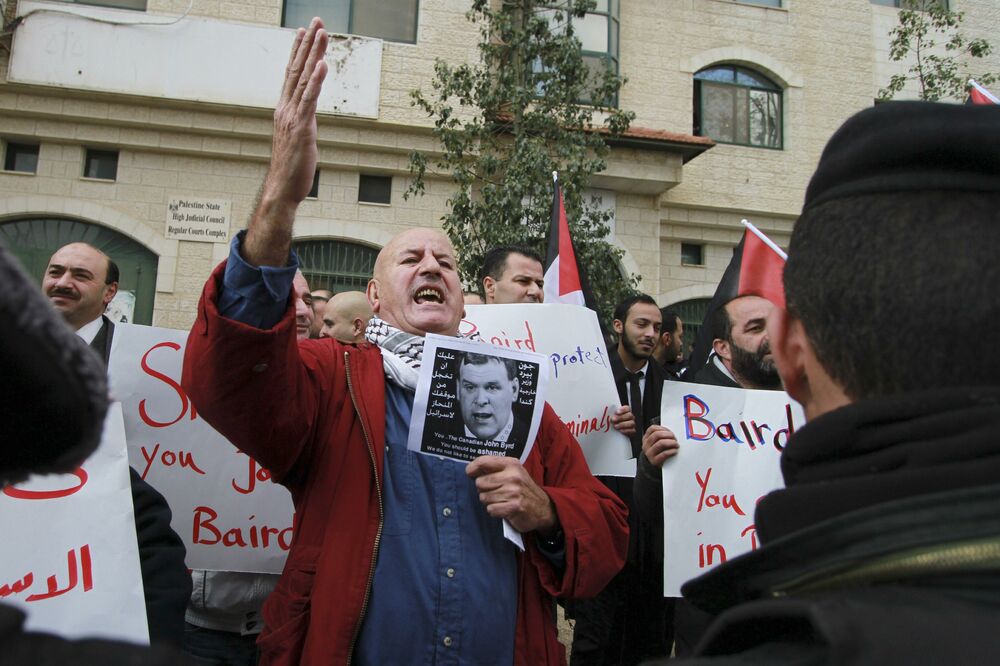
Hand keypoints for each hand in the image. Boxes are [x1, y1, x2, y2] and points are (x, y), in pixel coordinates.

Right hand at [245, 18, 328, 266]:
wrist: (282, 189)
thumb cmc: (291, 168)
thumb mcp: (298, 140)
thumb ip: (303, 125)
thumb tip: (309, 120)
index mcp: (285, 110)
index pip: (292, 74)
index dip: (299, 52)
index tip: (305, 32)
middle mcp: (286, 109)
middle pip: (298, 69)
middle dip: (308, 44)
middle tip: (316, 21)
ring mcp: (293, 117)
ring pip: (304, 79)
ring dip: (314, 54)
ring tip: (321, 33)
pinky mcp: (302, 128)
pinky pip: (310, 100)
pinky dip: (316, 81)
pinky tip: (323, 65)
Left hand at [466, 456, 557, 535]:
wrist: (542, 508)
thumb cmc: (522, 489)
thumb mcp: (513, 472)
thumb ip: (494, 468)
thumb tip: (470, 470)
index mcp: (511, 464)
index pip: (483, 462)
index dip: (472, 468)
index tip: (471, 473)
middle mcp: (513, 476)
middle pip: (480, 483)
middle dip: (484, 490)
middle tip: (495, 492)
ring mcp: (514, 492)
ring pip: (484, 497)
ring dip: (490, 502)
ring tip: (502, 500)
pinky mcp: (514, 507)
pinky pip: (491, 509)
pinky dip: (495, 511)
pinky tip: (504, 509)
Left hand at [610, 405, 635, 435]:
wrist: (619, 431)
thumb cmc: (615, 422)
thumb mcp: (614, 417)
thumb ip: (613, 414)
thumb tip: (608, 414)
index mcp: (627, 411)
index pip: (627, 408)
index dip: (623, 410)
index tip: (616, 412)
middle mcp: (631, 417)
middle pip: (629, 415)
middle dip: (621, 417)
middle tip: (613, 419)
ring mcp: (633, 424)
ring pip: (631, 423)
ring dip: (622, 424)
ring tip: (615, 426)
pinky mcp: (633, 430)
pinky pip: (632, 430)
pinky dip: (626, 430)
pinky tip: (620, 430)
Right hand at [642, 425, 678, 466]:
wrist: (653, 465)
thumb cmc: (658, 451)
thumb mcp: (655, 442)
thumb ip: (661, 436)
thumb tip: (671, 432)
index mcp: (646, 438)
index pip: (652, 428)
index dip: (663, 428)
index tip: (670, 431)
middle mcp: (646, 445)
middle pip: (657, 435)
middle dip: (668, 435)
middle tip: (675, 438)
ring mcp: (649, 453)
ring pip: (660, 443)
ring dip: (671, 442)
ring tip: (676, 444)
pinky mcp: (654, 461)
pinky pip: (664, 454)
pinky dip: (671, 451)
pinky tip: (675, 451)